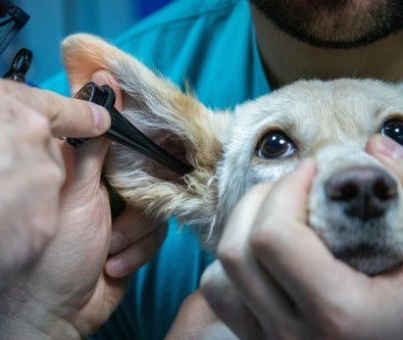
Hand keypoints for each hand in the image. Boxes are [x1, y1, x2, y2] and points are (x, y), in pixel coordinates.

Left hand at [0, 71, 166, 338]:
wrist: (63, 310)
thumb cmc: (57, 251)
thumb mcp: (77, 193)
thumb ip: (93, 146)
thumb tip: (101, 89)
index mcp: (84, 166)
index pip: (120, 136)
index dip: (139, 135)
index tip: (157, 136)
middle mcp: (104, 185)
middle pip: (146, 170)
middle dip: (138, 200)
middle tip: (120, 214)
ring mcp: (120, 211)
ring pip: (155, 203)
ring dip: (133, 233)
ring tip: (107, 250)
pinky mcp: (134, 236)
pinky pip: (156, 232)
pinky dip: (137, 250)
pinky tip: (113, 265)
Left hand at [201, 154, 402, 339]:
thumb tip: (374, 146)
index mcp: (339, 313)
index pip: (274, 237)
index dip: (286, 190)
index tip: (311, 171)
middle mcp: (292, 334)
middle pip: (237, 249)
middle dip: (259, 200)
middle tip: (291, 187)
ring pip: (218, 273)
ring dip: (241, 231)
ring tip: (276, 215)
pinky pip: (218, 295)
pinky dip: (232, 264)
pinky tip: (265, 254)